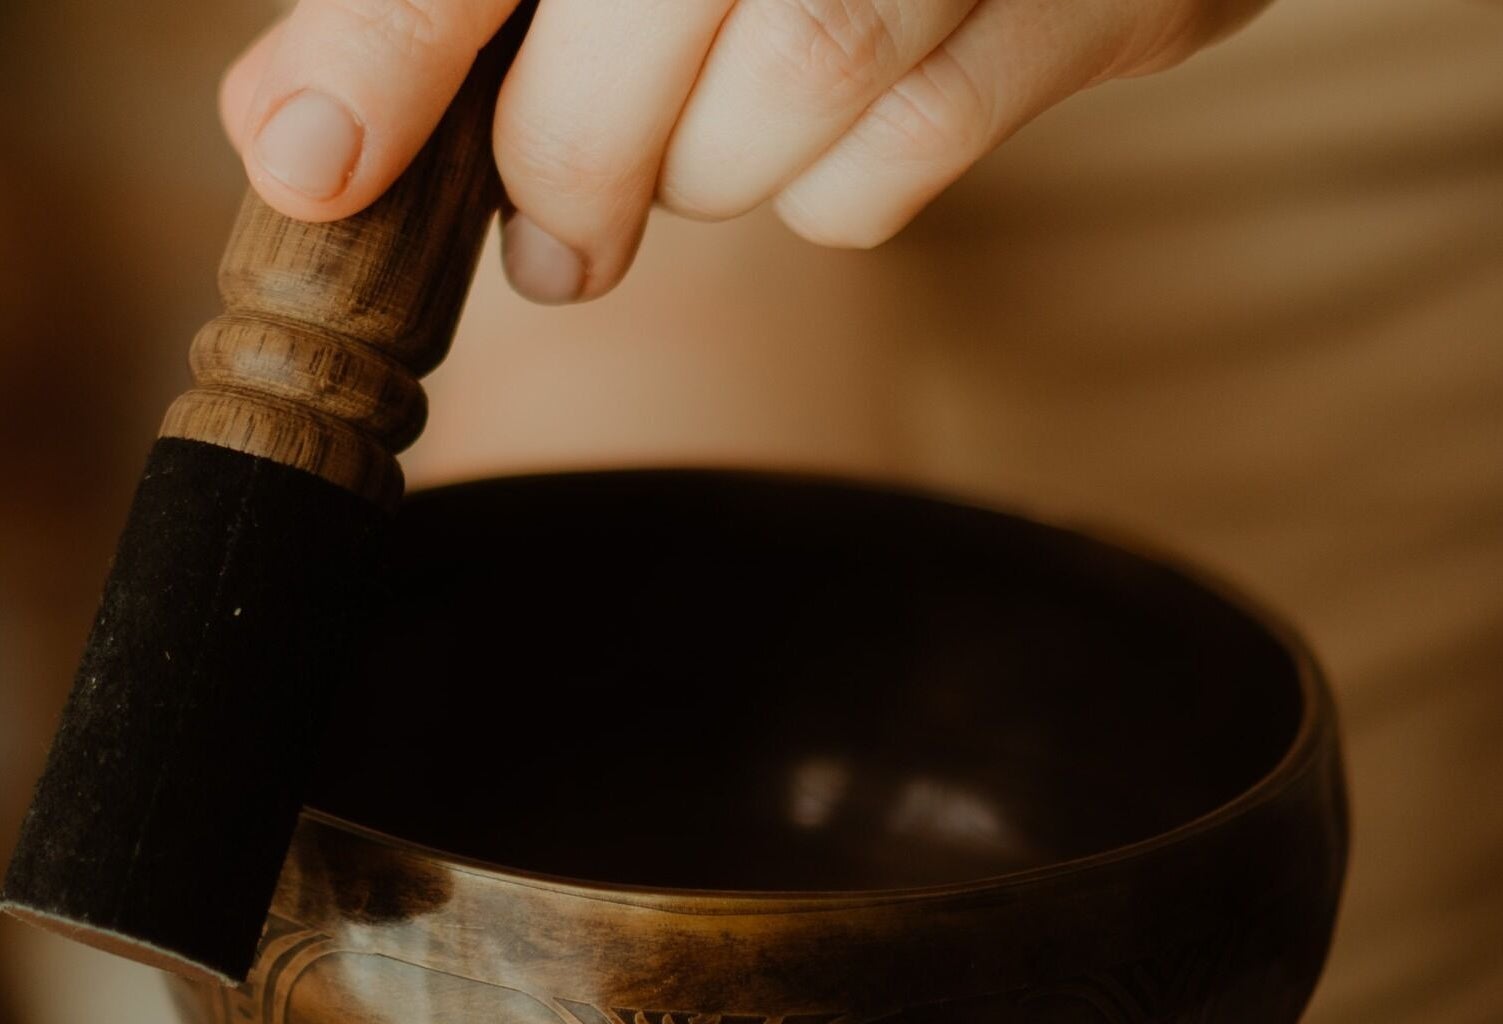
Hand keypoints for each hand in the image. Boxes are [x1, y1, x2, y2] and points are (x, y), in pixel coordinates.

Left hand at [214, 0, 1267, 299]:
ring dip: (716, 172)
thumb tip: (301, 133)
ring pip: (802, 91)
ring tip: (706, 156)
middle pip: (666, 8)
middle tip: (555, 239)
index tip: (320, 163)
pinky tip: (826, 146)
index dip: (396, 33)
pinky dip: (838, 191)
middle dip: (579, 158)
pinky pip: (917, 144)